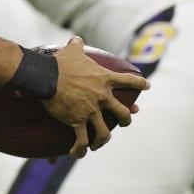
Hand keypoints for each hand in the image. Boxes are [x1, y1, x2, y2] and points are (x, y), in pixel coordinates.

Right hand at [41, 37, 149, 158]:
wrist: (46, 76)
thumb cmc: (59, 62)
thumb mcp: (72, 50)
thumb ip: (77, 45)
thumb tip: (76, 39)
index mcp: (104, 79)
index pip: (128, 81)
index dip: (140, 84)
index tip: (147, 86)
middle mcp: (101, 97)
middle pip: (123, 113)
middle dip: (126, 119)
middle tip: (124, 121)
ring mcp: (91, 111)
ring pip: (105, 132)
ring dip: (103, 140)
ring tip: (99, 143)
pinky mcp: (77, 121)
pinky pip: (82, 140)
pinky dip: (79, 149)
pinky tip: (77, 153)